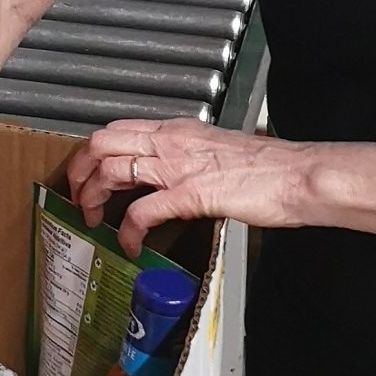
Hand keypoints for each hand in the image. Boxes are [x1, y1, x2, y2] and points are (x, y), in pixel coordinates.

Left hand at [66, 117, 309, 257]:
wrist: (299, 174)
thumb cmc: (269, 168)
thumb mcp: (217, 152)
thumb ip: (189, 159)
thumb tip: (173, 176)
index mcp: (177, 130)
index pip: (117, 129)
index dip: (92, 152)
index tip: (85, 174)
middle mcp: (171, 141)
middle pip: (102, 143)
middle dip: (78, 171)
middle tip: (76, 197)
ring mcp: (178, 166)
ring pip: (112, 169)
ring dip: (92, 197)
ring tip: (92, 219)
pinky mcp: (190, 193)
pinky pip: (142, 211)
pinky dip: (127, 231)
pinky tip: (129, 245)